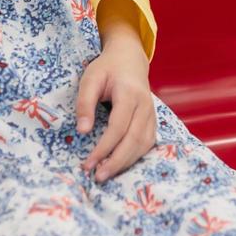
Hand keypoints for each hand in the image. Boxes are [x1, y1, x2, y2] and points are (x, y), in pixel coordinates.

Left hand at [75, 30, 155, 182]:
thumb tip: (82, 132)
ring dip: (126, 163)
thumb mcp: (90, 79)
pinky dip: (135, 157)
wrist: (129, 59)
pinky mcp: (153, 120)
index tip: (89, 163)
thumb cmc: (107, 68)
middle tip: (98, 176)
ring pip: (143, 144)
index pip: (118, 127)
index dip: (104, 147)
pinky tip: (120, 164)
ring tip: (106, 174)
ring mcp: (152, 113)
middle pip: (134, 140)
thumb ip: (85, 103)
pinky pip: (148, 143)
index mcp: (130, 93)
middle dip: (116, 161)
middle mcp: (145, 105)